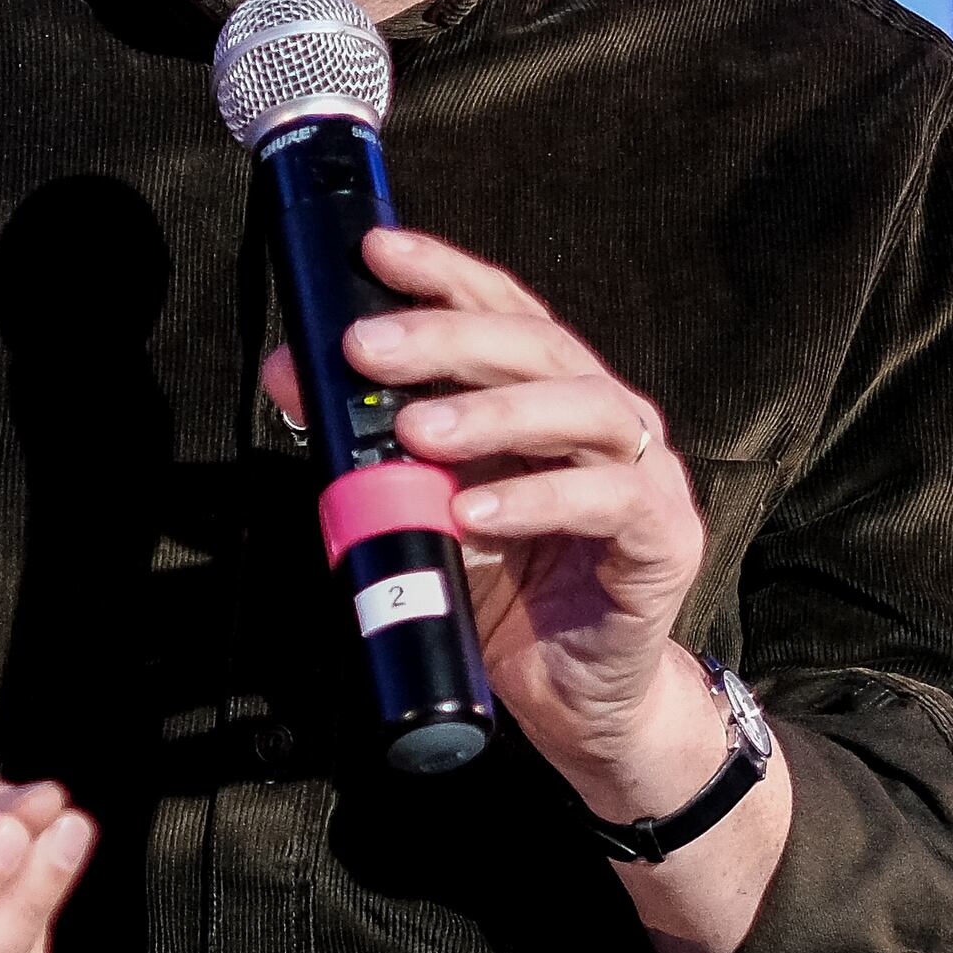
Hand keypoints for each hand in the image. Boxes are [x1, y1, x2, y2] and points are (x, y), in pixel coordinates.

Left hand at [260, 225, 717, 816]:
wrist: (576, 701)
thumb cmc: (508, 593)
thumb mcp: (420, 508)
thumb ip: (367, 440)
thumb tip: (288, 371)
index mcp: (551, 393)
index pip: (502, 309)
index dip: (444, 272)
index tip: (376, 251)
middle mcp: (605, 415)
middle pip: (537, 345)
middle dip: (448, 336)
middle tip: (369, 346)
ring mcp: (644, 471)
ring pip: (580, 407)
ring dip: (492, 412)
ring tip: (417, 430)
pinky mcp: (664, 536)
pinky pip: (606, 499)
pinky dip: (535, 500)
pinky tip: (474, 512)